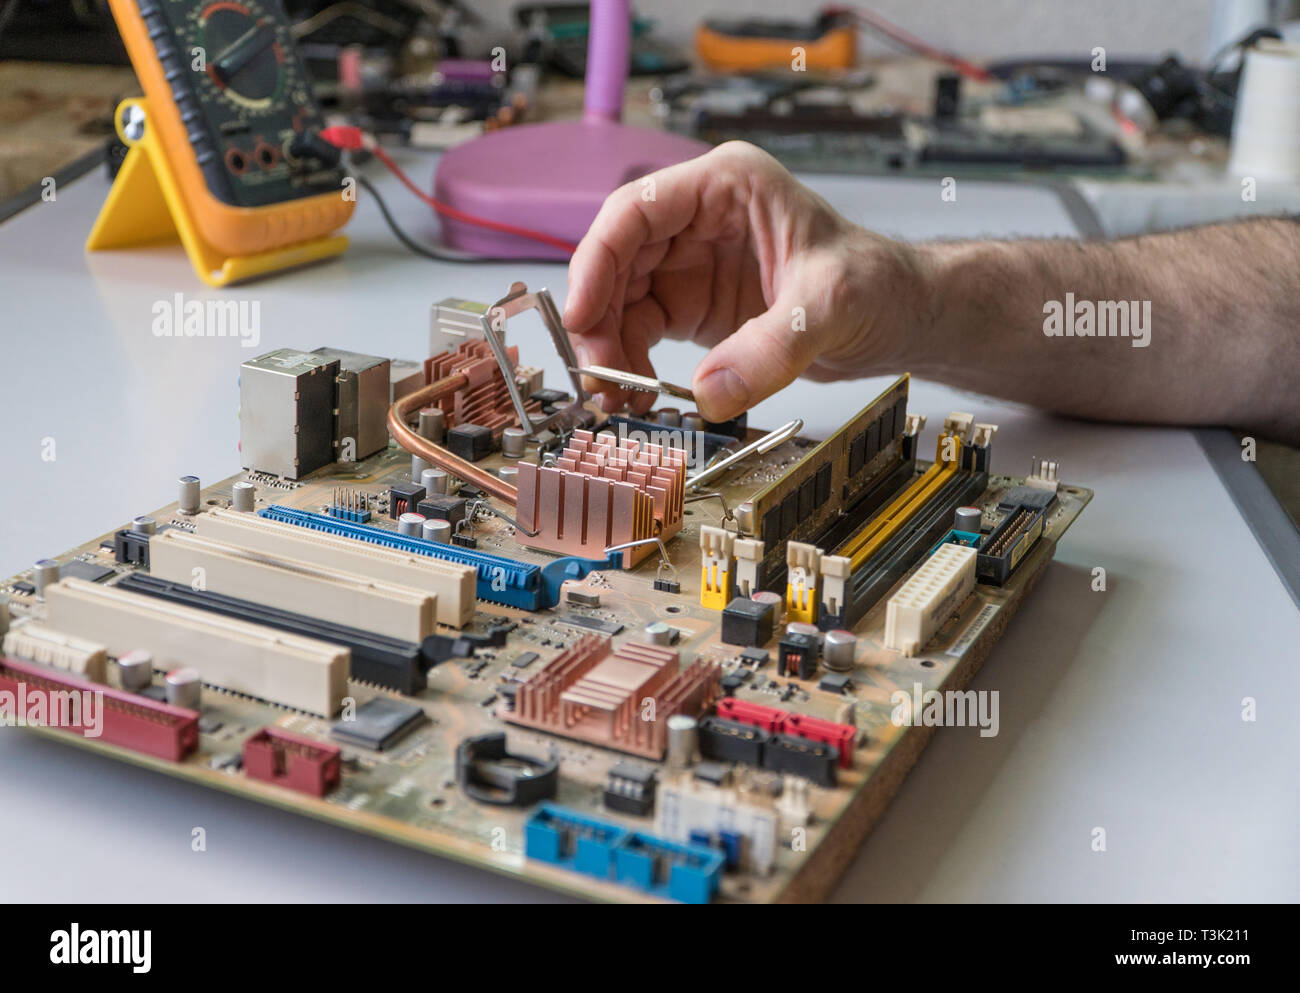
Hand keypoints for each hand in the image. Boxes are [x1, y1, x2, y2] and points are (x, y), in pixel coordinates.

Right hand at [563, 141, 926, 420]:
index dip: (597, 260)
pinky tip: (635, 394)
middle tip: (596, 374)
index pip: (636, 211)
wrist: (898, 317)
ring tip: (614, 396)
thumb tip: (710, 394)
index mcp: (725, 187)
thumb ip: (770, 350)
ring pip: (620, 300)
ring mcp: (690, 263)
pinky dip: (631, 365)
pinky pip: (641, 331)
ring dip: (609, 349)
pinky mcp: (693, 305)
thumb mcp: (830, 307)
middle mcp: (698, 219)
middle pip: (616, 261)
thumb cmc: (876, 283)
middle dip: (597, 318)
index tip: (581, 314)